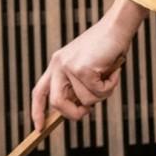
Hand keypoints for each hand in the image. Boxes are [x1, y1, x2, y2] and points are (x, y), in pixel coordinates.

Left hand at [32, 0, 148, 127]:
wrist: (117, 27)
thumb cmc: (107, 47)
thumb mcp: (87, 66)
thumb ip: (79, 84)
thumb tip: (79, 109)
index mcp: (56, 64)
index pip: (39, 91)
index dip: (37, 111)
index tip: (39, 128)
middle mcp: (58, 65)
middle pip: (57, 103)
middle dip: (73, 113)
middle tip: (87, 112)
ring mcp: (69, 66)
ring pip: (84, 100)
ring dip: (102, 94)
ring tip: (109, 77)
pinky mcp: (82, 69)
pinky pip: (98, 92)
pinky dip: (110, 86)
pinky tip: (113, 72)